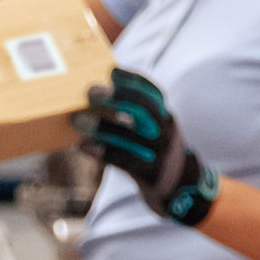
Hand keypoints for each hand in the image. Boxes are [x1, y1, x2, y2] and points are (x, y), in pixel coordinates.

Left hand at [79, 68, 221, 226]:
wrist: (182, 189)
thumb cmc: (157, 154)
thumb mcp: (157, 131)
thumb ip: (137, 116)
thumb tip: (96, 96)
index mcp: (166, 118)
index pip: (154, 93)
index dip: (134, 80)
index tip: (111, 71)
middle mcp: (166, 133)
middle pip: (145, 109)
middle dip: (118, 97)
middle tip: (91, 91)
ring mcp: (160, 154)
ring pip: (132, 136)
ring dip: (103, 126)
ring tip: (77, 120)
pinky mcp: (151, 174)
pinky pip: (125, 161)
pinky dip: (102, 152)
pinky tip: (83, 146)